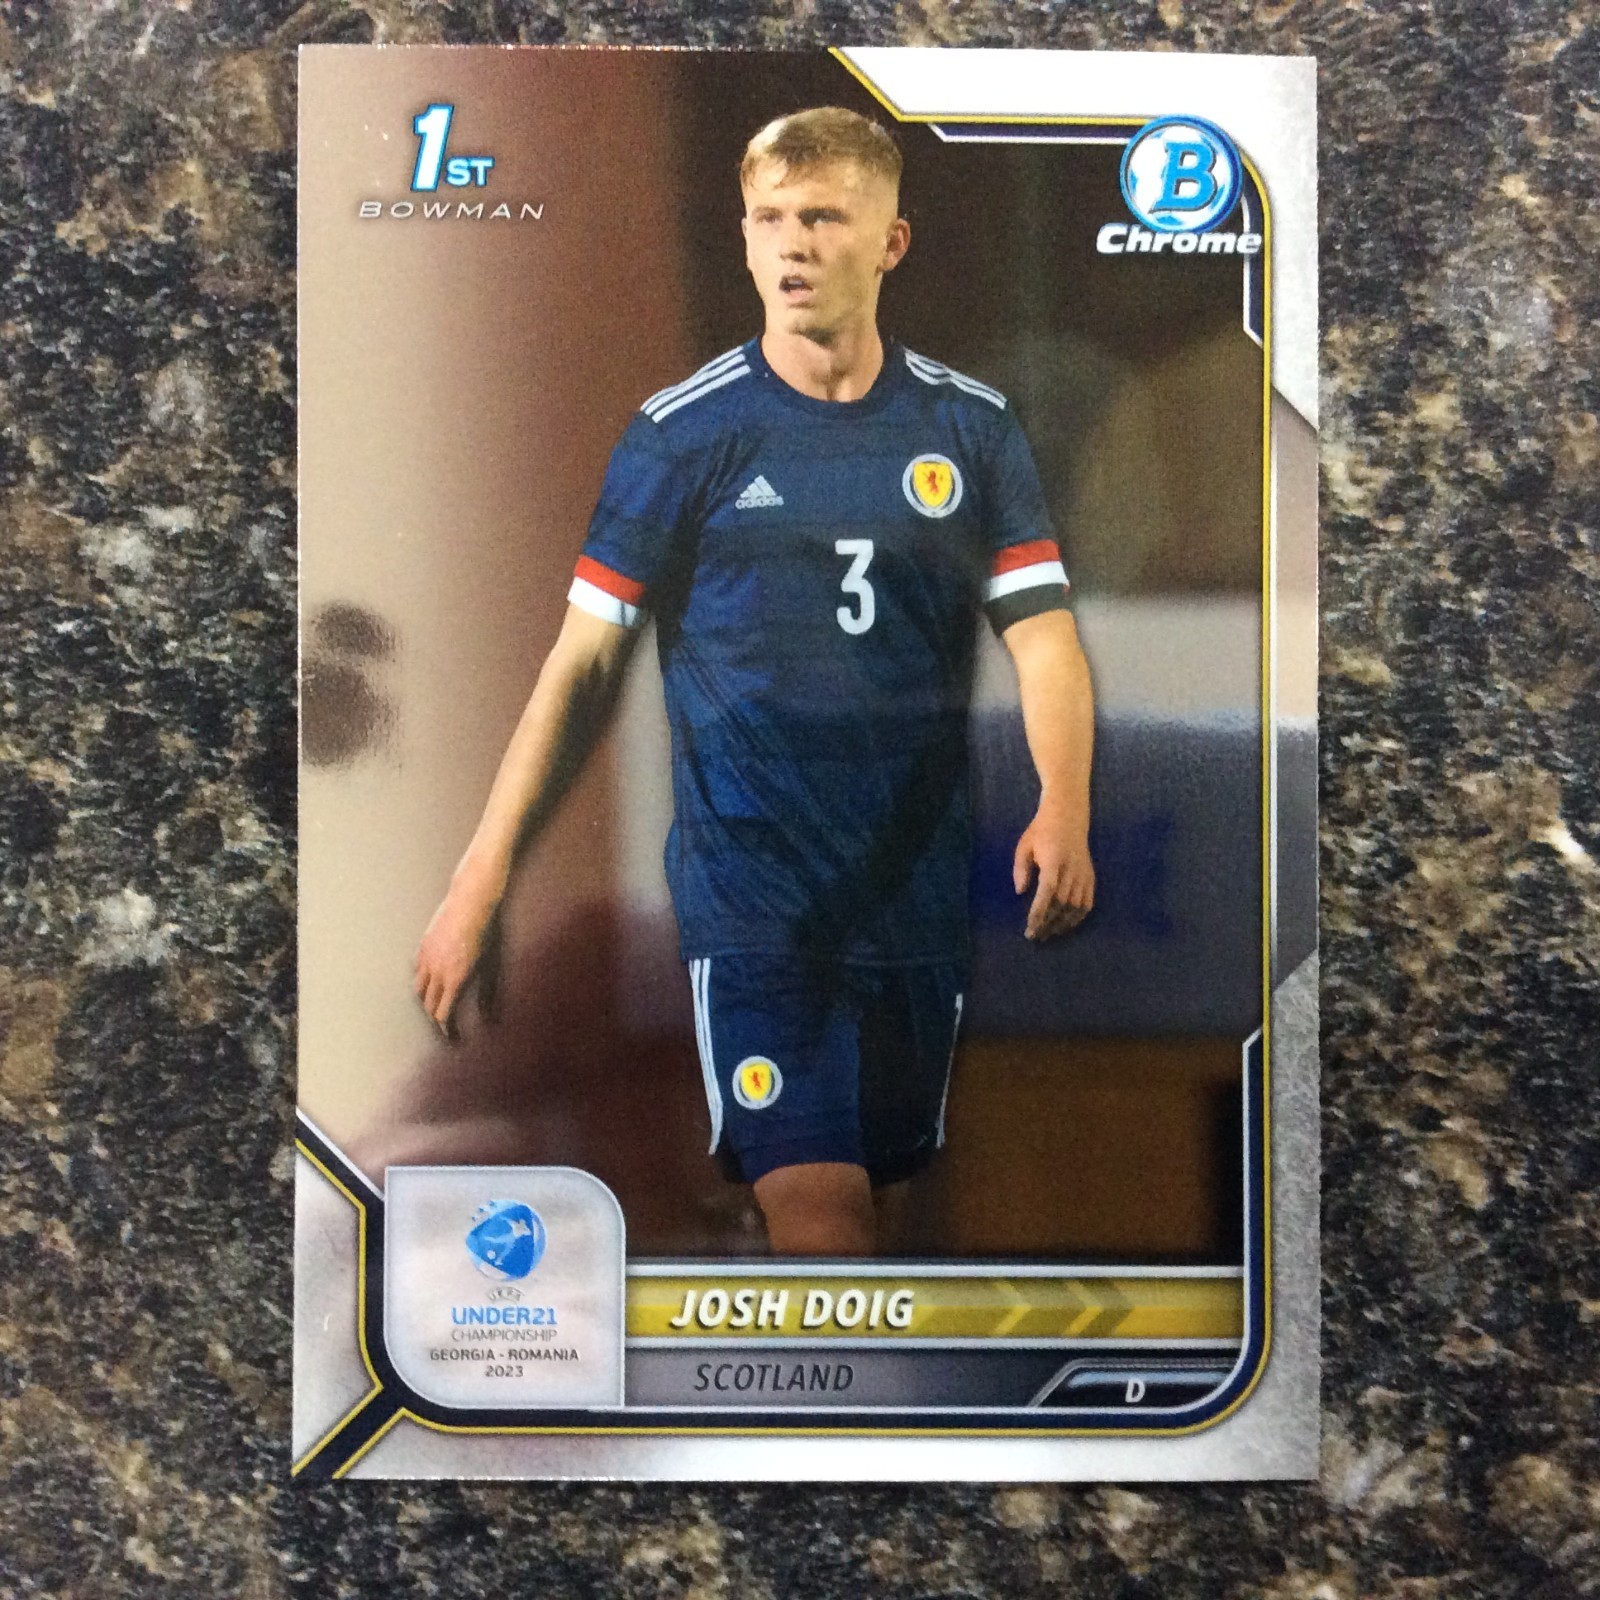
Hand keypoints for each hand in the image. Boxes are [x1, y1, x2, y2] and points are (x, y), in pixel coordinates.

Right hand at [414, 874, 499, 1035]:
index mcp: (455, 978)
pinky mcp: (423, 946)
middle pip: (429, 1004)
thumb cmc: (486, 932)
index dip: (446, 1028)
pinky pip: (416, 970)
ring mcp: (427, 958)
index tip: (451, 1036)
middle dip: (435, 1018)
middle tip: (443, 1025)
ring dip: (425, 1001)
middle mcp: (437, 972)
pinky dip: (421, 980)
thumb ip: (487, 992)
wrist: (470, 901)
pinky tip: (427, 982)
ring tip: (433, 1006)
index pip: (444, 1014)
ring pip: (419, 989)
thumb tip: (489, 1017)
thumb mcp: (491, 964)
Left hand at [1013, 805, 1094, 941]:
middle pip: (1061, 903)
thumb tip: (1020, 892)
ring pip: (1075, 906)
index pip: (1047, 891)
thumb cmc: (1042, 831)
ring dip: (1062, 923)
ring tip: (1048, 934)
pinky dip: (1078, 917)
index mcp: (1053, 859)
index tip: (1030, 927)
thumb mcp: (1024, 845)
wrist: (1068, 816)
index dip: (1039, 911)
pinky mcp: (1091, 877)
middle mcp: (1071, 869)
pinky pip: (1087, 902)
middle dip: (1047, 922)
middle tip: (1035, 936)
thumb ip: (1020, 869)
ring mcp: (1083, 873)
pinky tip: (1066, 925)